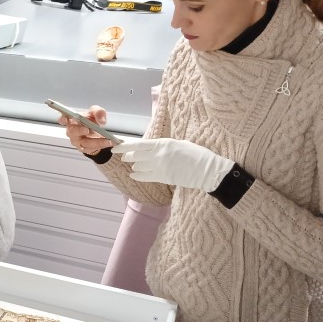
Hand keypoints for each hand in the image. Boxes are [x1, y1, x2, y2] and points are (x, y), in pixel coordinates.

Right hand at [58, 105, 113, 154]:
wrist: (96, 132)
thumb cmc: (91, 120)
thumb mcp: (96, 112)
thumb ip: (99, 112)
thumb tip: (102, 121)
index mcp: (72, 120)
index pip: (63, 119)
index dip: (62, 119)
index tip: (65, 119)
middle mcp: (72, 131)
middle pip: (72, 131)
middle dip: (80, 130)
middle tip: (88, 130)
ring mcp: (76, 141)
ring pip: (84, 142)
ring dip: (97, 141)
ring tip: (108, 140)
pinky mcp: (83, 148)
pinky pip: (91, 148)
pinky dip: (101, 145)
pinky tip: (109, 143)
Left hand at [112, 138, 232, 191]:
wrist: (207, 170)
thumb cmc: (195, 154)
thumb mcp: (178, 144)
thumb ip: (161, 146)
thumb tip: (147, 148)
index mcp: (163, 143)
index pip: (137, 144)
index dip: (124, 146)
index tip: (114, 147)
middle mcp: (159, 154)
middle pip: (135, 156)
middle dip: (128, 156)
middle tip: (125, 157)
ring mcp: (160, 167)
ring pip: (138, 166)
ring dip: (135, 166)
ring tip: (136, 165)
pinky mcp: (163, 178)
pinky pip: (144, 177)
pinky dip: (137, 175)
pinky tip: (134, 174)